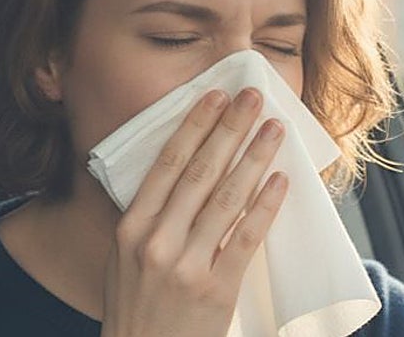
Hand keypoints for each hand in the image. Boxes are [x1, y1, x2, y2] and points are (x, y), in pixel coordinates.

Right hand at [99, 88, 288, 336]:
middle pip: (198, 171)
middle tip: (252, 96)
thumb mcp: (123, 259)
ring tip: (273, 129)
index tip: (214, 95)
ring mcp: (185, 266)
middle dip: (229, 128)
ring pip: (225, 198)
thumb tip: (181, 170)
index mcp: (130, 228)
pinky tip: (280, 181)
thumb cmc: (137, 309)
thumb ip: (148, 219)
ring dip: (253, 157)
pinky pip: (245, 238)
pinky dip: (264, 206)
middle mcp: (155, 242)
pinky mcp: (215, 290)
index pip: (166, 163)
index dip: (194, 125)